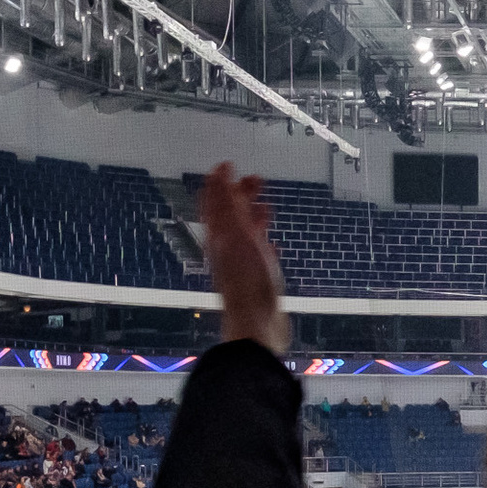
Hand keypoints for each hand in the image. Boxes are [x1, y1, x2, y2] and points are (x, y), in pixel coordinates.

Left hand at [199, 165, 290, 354]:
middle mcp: (225, 247)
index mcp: (218, 235)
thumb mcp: (238, 236)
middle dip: (239, 193)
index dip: (218, 181)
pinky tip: (272, 239)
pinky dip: (263, 239)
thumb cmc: (248, 281)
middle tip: (257, 179)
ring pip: (244, 231)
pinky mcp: (255, 277)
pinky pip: (257, 252)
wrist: (256, 323)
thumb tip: (222, 176)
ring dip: (253, 214)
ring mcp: (240, 262)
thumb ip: (230, 206)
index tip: (228, 164)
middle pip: (229, 213)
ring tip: (267, 203)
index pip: (213, 201)